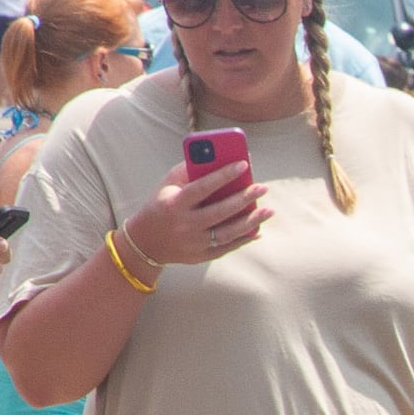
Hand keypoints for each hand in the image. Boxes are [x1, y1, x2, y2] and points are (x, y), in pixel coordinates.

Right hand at [124, 167, 269, 270]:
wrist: (145, 242)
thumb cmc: (161, 204)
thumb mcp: (168, 186)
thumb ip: (190, 171)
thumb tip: (219, 158)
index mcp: (174, 204)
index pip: (202, 188)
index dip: (223, 176)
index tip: (244, 164)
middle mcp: (184, 225)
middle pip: (219, 212)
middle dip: (243, 199)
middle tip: (262, 187)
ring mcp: (193, 243)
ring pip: (228, 233)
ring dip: (251, 222)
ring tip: (268, 210)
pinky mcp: (201, 256)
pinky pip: (227, 247)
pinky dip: (244, 238)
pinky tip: (258, 228)